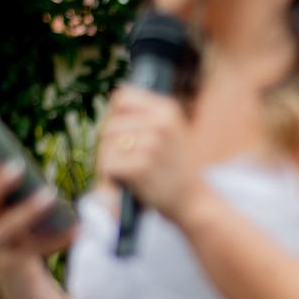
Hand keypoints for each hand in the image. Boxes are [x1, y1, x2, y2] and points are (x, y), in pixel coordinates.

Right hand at [0, 143, 76, 259]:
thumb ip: (12, 184)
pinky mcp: (9, 264)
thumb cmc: (23, 229)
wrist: (24, 277)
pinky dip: (57, 238)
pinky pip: (34, 248)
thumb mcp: (16, 203)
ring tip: (51, 193)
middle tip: (20, 166)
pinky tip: (77, 228)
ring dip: (28, 210)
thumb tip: (17, 160)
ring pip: (5, 226)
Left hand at [97, 86, 201, 220]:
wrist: (193, 201)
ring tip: (123, 174)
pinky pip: (107, 164)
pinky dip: (108, 177)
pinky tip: (123, 183)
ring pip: (106, 144)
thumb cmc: (175, 168)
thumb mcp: (171, 133)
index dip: (114, 116)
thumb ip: (145, 117)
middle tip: (120, 162)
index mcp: (167, 110)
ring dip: (107, 161)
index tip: (119, 133)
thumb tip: (110, 108)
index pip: (122, 98)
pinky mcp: (140, 167)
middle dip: (108, 145)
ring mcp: (151, 145)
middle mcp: (160, 124)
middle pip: (110, 125)